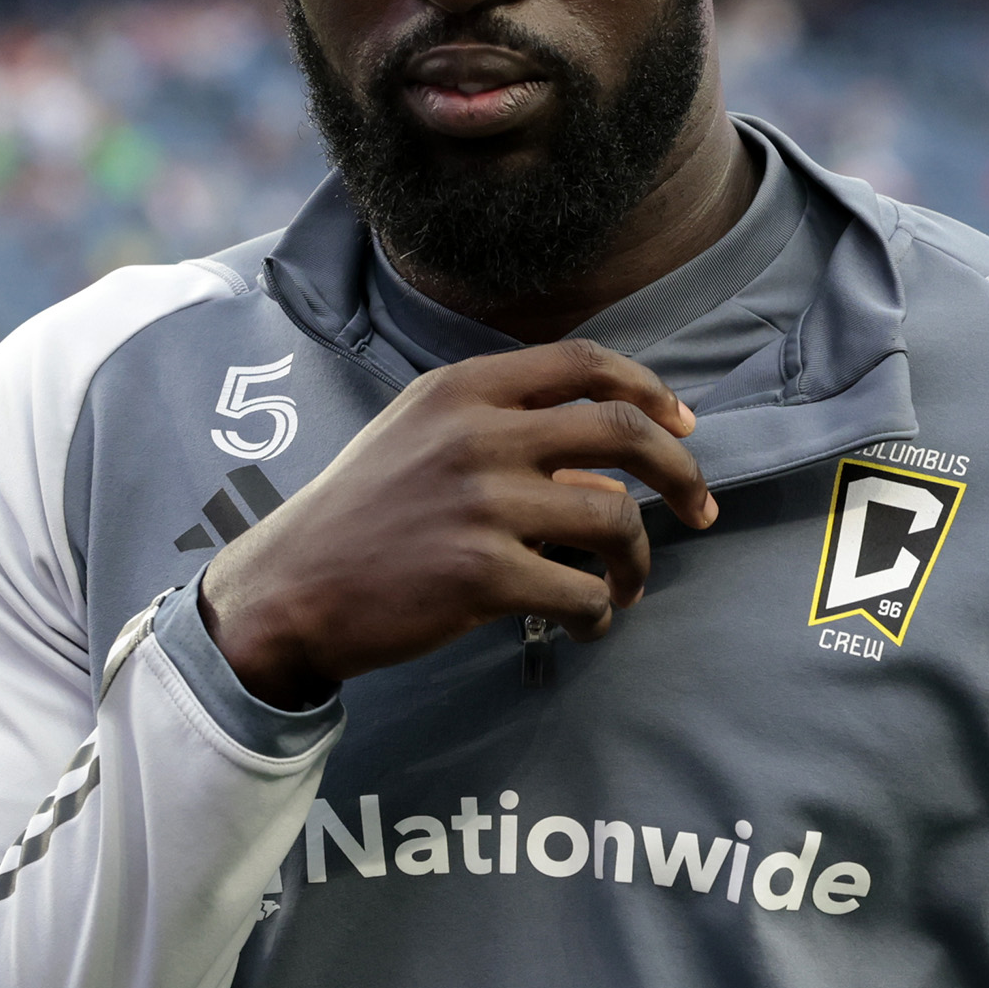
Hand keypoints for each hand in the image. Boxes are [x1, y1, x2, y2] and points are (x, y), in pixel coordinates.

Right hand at [196, 339, 717, 709]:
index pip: (586, 364)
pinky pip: (582, 592)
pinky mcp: (482, 575)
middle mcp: (477, 434)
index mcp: (462, 389)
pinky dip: (600, 612)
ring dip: (638, 558)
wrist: (288, 589)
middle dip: (682, 472)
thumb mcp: (417, 443)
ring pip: (614, 519)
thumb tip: (602, 477)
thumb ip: (504, 436)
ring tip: (627, 585)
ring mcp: (482, 503)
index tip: (684, 425)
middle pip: (624, 433)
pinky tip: (586, 623)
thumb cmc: (358, 518)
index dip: (651, 392)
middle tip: (700, 507)